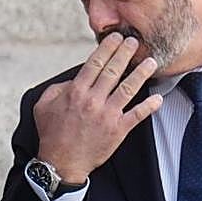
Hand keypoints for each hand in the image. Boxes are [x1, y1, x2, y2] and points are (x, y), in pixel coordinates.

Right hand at [33, 33, 162, 182]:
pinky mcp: (117, 130)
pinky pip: (136, 115)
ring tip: (151, 61)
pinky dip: (149, 106)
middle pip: (113, 70)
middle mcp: (93, 100)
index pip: (95, 62)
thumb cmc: (52, 134)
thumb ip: (58, 88)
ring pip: (128, 88)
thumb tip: (73, 79)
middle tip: (134, 42)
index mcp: (76, 92)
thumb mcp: (44, 105)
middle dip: (125, 53)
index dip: (108, 47)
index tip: (116, 37)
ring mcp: (107, 115)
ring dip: (141, 73)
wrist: (61, 163)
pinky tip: (158, 97)